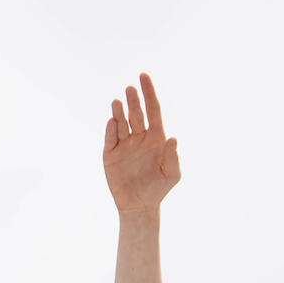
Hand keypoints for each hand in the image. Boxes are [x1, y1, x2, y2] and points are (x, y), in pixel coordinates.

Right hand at [103, 73, 180, 213]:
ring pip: (121, 122)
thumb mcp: (171, 175)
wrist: (139, 206)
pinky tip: (113, 121)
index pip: (153, 109)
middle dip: (134, 100)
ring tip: (117, 102)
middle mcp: (139, 136)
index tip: (144, 76)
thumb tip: (173, 138)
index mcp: (156, 137)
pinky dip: (111, 129)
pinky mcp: (110, 153)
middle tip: (130, 88)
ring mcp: (124, 144)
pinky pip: (110, 138)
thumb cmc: (158, 189)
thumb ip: (173, 157)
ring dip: (119, 111)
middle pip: (136, 113)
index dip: (149, 93)